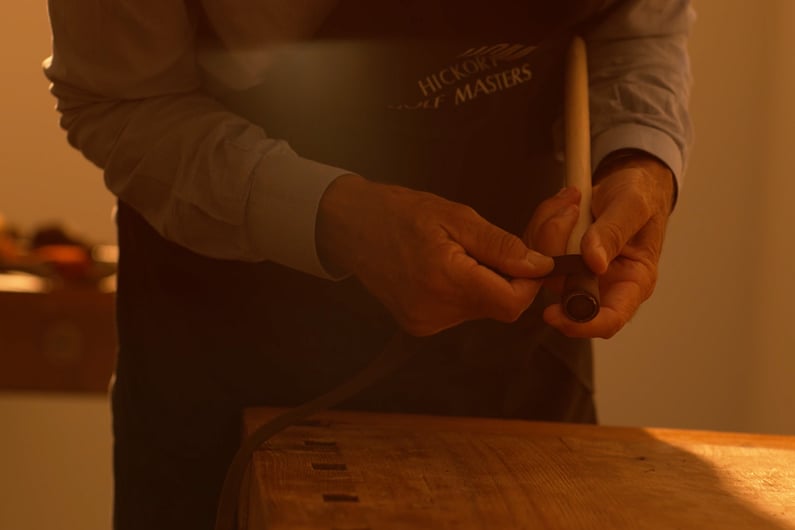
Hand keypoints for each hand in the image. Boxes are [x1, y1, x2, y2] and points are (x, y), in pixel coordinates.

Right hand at [316, 175, 553, 335]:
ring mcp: (426, 322)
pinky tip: (456, 265)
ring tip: (471, 249)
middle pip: (501, 305)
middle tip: (509, 240)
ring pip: (484, 308)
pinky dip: (471, 288)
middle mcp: (436, 311)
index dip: (532, 280)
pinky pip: (463, 310)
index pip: (513, 302)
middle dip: (516, 274)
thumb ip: (500, 245)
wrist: (351, 227)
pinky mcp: (421, 324)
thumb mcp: (455, 216)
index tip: (535, 253)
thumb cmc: (399, 213)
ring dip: (492, 280)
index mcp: (445, 281)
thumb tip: (540, 265)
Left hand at [529, 154, 675, 337]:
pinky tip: (562, 205)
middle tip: (569, 214)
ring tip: (572, 202)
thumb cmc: (641, 195)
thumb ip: (613, 233)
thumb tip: (594, 262)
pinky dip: (543, 223)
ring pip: (544, 267)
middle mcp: (602, 283)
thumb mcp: (634, 206)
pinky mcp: (558, 256)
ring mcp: (576, 271)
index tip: (554, 313)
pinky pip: (535, 248)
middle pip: (563, 291)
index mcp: (632, 282)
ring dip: (549, 230)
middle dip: (556, 254)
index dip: (580, 324)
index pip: (608, 320)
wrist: (627, 180)